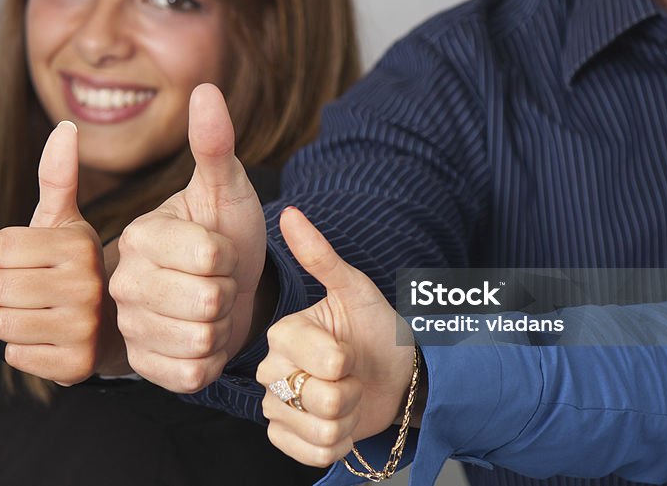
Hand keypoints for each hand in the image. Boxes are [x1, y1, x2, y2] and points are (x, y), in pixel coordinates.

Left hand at [0, 121, 126, 384]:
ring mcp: (84, 328)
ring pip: (2, 322)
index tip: (28, 258)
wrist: (112, 324)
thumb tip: (65, 125)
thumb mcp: (66, 221)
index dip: (3, 253)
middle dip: (3, 288)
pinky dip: (20, 348)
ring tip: (35, 311)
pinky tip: (42, 337)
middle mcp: (87, 286)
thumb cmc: (74, 266)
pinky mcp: (75, 366)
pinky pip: (15, 355)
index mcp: (79, 245)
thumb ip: (57, 176)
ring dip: (8, 319)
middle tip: (30, 288)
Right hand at [110, 84, 265, 392]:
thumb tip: (206, 89)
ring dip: (220, 328)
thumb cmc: (225, 234)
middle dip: (227, 292)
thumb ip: (214, 145)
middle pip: (206, 299)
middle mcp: (122, 282)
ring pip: (200, 339)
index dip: (229, 255)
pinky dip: (209, 361)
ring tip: (210, 310)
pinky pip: (190, 373)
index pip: (208, 253)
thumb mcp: (226, 190)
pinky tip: (201, 339)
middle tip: (217, 282)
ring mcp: (130, 327)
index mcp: (140, 235)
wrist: (225, 288)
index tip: (218, 249)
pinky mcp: (143, 367)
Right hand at [255, 207, 414, 467]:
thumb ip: (320, 255)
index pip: (313, 359)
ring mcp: (277, 407)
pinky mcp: (287, 439)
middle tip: (353, 376)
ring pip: (316, 428)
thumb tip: (290, 213)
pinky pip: (310, 453)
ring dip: (348, 419)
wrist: (394, 374)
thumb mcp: (354, 289)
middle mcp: (271, 371)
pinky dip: (338, 444)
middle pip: (312, 397)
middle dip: (348, 391)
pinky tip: (344, 425)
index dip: (342, 361)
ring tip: (351, 399)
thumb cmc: (375, 329)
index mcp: (282, 334)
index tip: (351, 350)